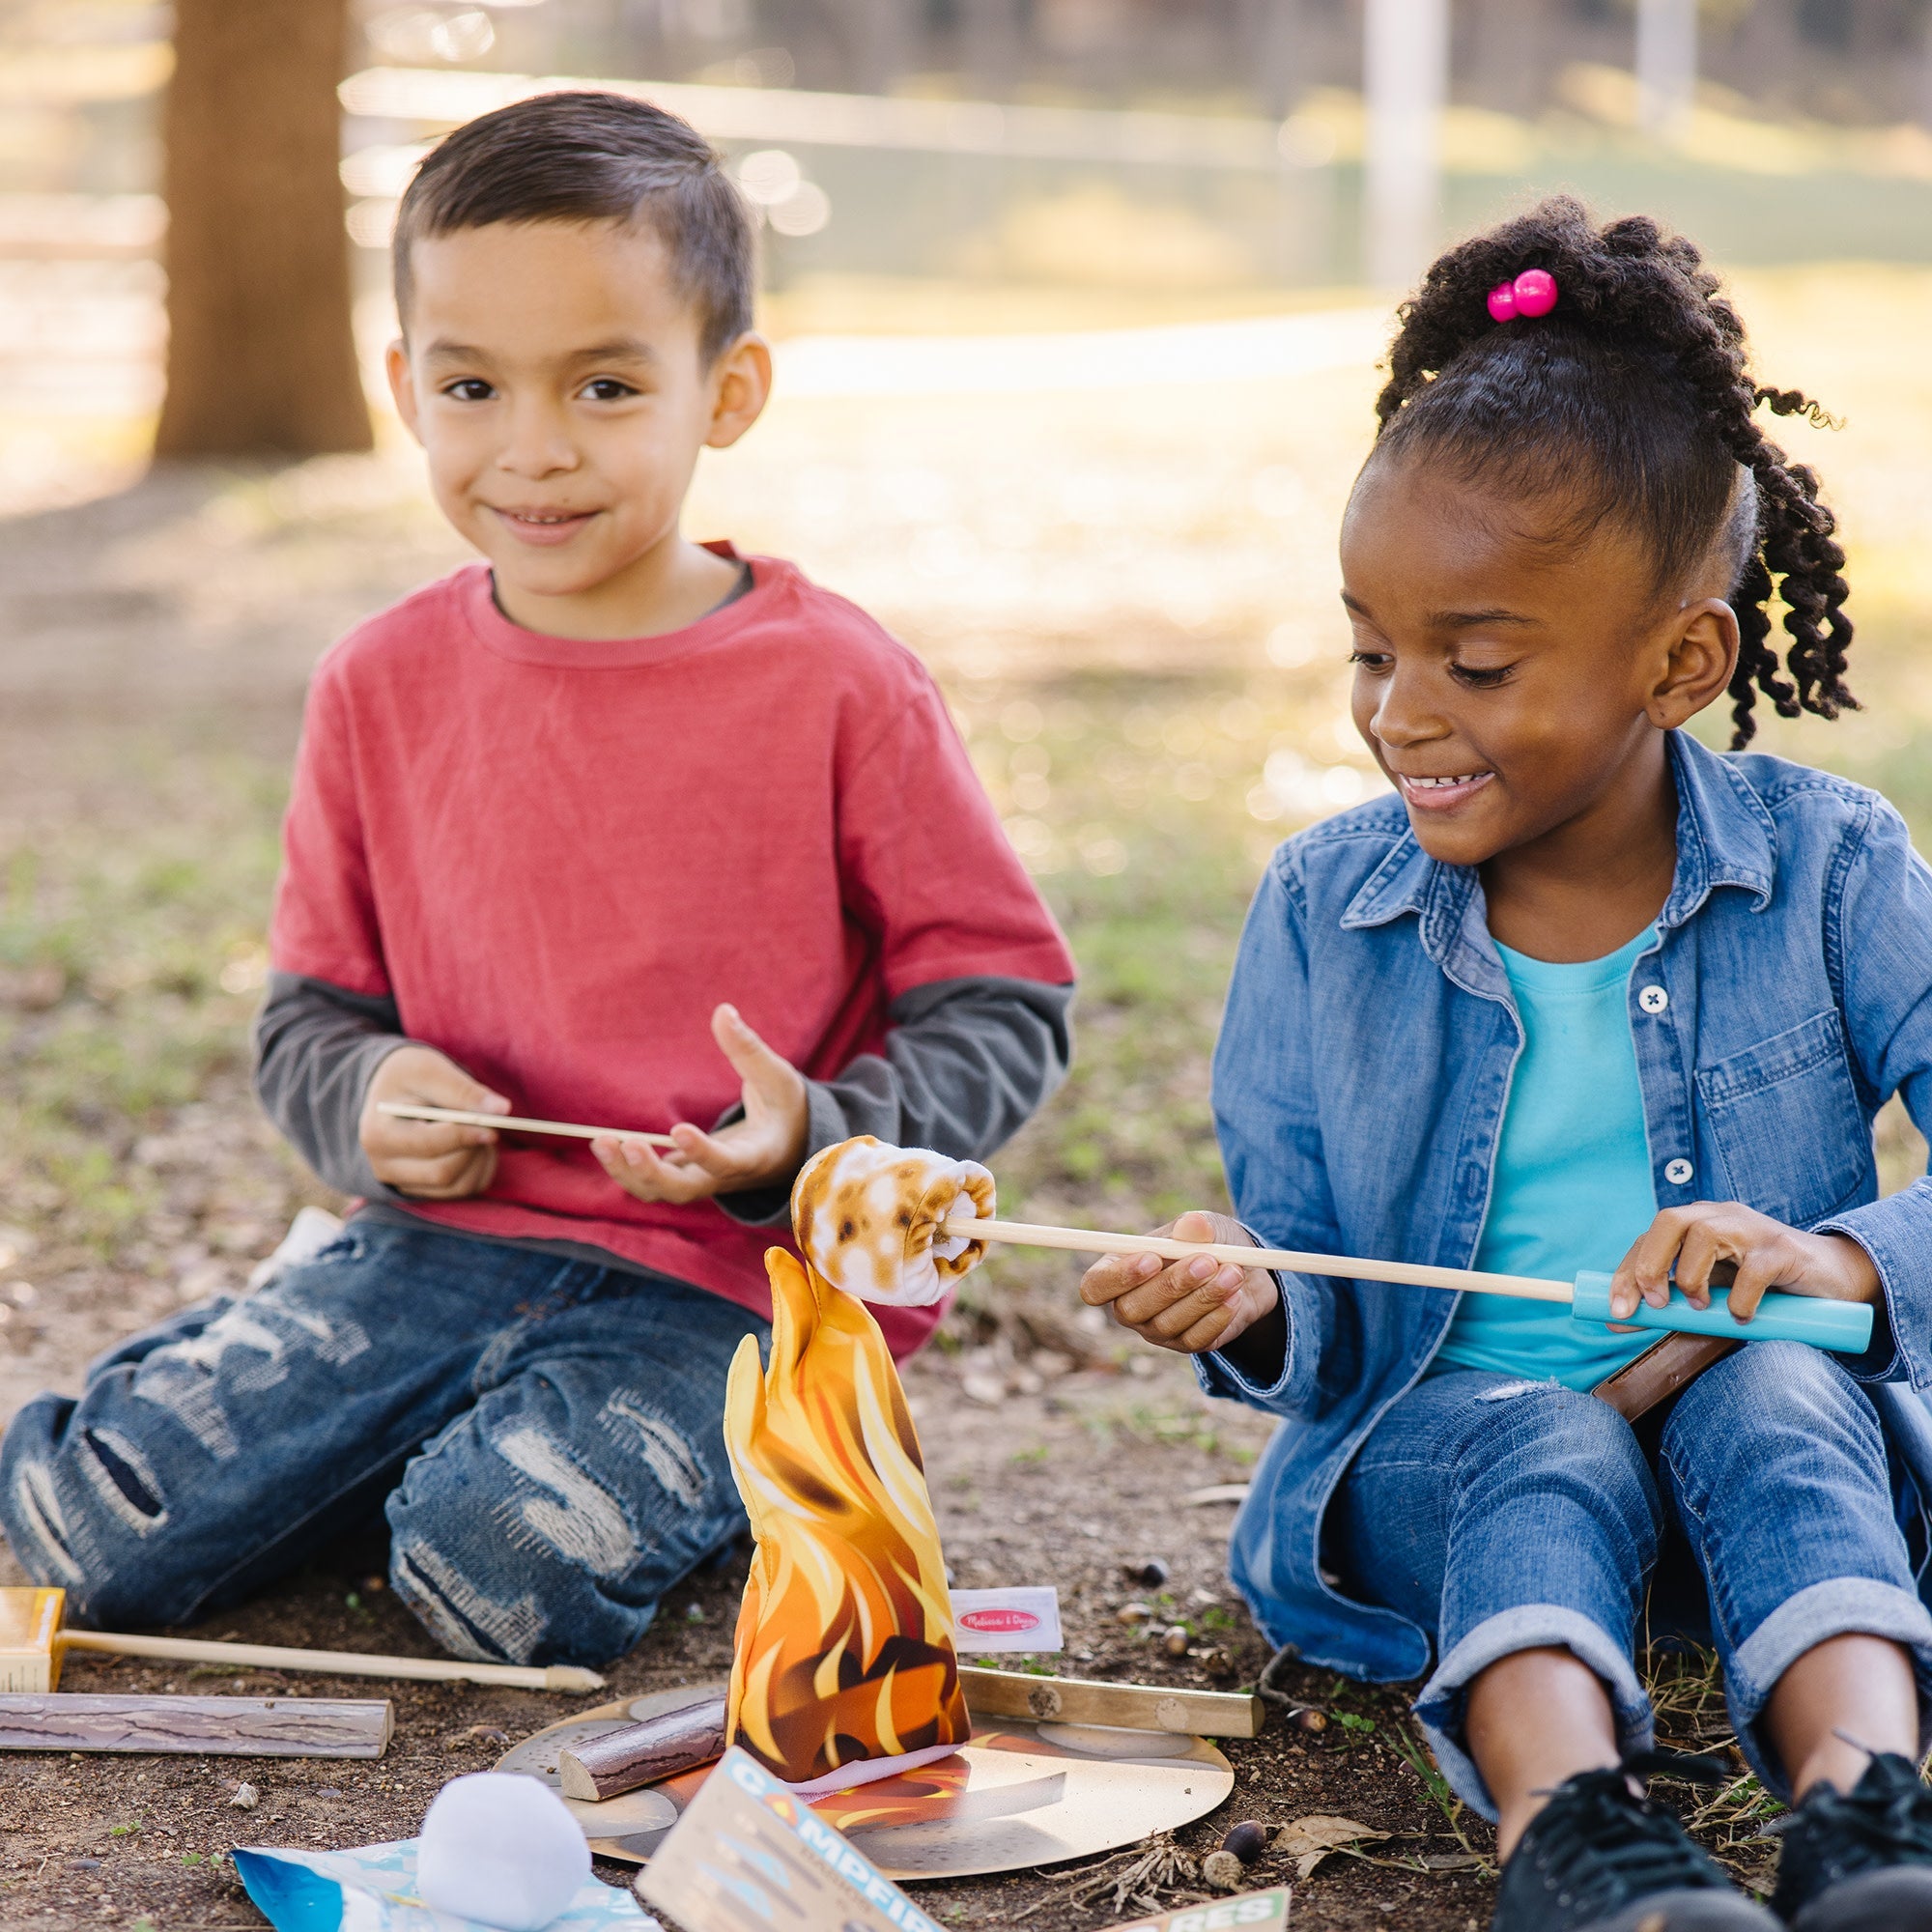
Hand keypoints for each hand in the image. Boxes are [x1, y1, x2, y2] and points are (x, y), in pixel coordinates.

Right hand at [359, 1044, 510, 1198]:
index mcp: (378, 1135)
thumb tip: (502, 1110)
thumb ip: (462, 1090)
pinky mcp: (425, 1190)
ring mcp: (404, 1183)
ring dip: (481, 1157)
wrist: (394, 1091)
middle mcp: (385, 1166)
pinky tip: (477, 1145)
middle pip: (443, 1172)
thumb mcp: (429, 1070)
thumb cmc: (409, 1077)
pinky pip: (466, 1188)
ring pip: (459, 1185)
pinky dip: (482, 1167)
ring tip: (480, 1128)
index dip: (465, 1135)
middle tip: (489, 1123)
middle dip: (473, 1147)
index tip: (493, 1125)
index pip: (428, 1145)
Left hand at [592, 1004, 807, 1205]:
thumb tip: (723, 1011)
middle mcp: (725, 1178)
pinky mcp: (687, 1175)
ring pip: (661, 1191)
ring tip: (601, 1142)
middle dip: (649, 1172)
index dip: (702, 1152)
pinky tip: (606, 1145)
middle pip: (683, 1190)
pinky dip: (628, 1169)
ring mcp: (703, 1180)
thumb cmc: (787, 1109)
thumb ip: (749, 1049)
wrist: (791, 1147)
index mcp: (755, 1157)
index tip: (678, 1130)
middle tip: (623, 1142)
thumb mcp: (777, 1078)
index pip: (726, 1164)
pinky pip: (654, 1182)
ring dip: (629, 1173)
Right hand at [1077, 1211, 1278, 1354]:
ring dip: (1203, 1297)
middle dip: (1171, 1285)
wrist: (1244, 1271)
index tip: (1152, 1259)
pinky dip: (1217, 1316)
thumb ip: (1197, 1225)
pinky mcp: (1186, 1344)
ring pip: (1167, 1324)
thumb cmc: (1211, 1243)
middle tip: (1207, 1261)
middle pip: (1131, 1309)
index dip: (1118, 1278)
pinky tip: (1236, 1296)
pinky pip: (1195, 1338)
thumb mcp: (1207, 1226)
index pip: (1095, 1287)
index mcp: (1118, 1270)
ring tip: (1233, 1273)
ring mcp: (1156, 1330)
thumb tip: (1193, 1225)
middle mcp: (1130, 1305)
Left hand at [1607, 1201, 1880, 1323]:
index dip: (1627, 1271)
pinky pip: (1753, 1269)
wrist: (1833, 1279)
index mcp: (1697, 1222)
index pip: (1648, 1237)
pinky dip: (1740, 1300)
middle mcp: (1722, 1216)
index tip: (1619, 1310)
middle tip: (1656, 1303)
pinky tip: (1742, 1318)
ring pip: (1706, 1235)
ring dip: (1692, 1277)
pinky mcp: (1785, 1249)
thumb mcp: (1710, 1292)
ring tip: (1700, 1306)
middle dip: (1652, 1263)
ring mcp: (1754, 1228)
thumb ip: (1669, 1304)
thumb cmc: (1761, 1286)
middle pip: (1670, 1220)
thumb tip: (1616, 1322)